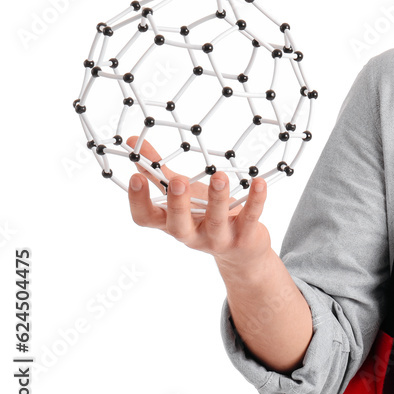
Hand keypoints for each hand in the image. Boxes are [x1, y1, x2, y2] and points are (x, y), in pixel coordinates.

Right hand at [125, 136, 271, 269]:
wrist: (241, 251)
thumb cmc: (204, 216)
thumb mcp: (181, 195)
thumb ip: (159, 171)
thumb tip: (134, 142)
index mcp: (170, 223)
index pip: (145, 218)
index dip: (138, 201)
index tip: (135, 177)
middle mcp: (191, 234)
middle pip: (178, 225)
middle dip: (177, 204)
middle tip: (178, 182)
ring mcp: (218, 239)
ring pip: (216, 220)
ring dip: (217, 198)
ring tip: (219, 176)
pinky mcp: (244, 237)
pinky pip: (250, 217)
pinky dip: (255, 200)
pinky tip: (258, 183)